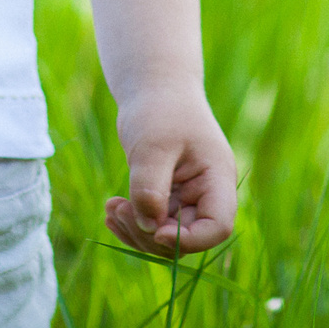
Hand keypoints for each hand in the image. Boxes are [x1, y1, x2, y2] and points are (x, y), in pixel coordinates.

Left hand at [104, 86, 236, 256]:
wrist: (154, 88)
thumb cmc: (159, 110)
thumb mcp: (152, 146)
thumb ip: (151, 188)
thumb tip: (148, 227)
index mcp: (217, 178)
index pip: (217, 226)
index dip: (189, 239)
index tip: (156, 229)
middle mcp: (207, 192)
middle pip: (188, 237)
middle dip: (151, 234)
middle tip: (119, 211)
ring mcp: (187, 196)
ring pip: (167, 235)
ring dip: (137, 230)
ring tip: (112, 208)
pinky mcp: (168, 196)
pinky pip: (153, 222)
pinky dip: (132, 222)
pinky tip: (112, 209)